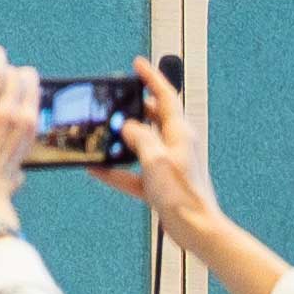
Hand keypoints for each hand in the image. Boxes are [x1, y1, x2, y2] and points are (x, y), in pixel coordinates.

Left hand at [0, 34, 37, 243]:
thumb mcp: (16, 172)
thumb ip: (16, 167)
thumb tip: (16, 177)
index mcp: (28, 125)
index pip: (31, 87)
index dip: (23, 79)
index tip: (17, 77)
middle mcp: (11, 114)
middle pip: (14, 76)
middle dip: (8, 67)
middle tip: (0, 61)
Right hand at [98, 59, 216, 235]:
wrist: (196, 229)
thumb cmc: (182, 194)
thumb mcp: (156, 160)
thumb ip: (140, 138)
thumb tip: (128, 126)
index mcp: (179, 134)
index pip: (166, 97)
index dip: (152, 78)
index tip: (137, 64)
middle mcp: (175, 145)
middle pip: (154, 117)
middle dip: (135, 106)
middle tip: (115, 97)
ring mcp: (167, 164)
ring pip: (143, 142)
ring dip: (124, 138)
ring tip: (104, 131)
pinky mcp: (159, 184)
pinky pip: (133, 171)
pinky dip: (116, 170)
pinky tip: (97, 169)